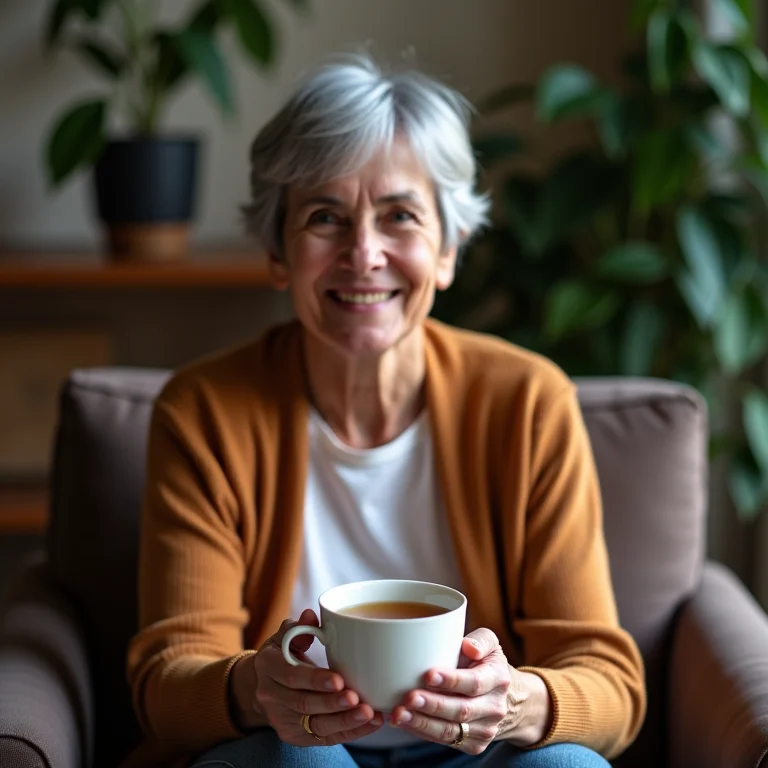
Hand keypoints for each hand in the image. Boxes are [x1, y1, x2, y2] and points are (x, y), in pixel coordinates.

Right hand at [246, 609, 382, 744]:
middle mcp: (270, 696)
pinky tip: (369, 723)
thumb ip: (299, 628)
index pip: (291, 675)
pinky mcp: (294, 736)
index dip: (315, 679)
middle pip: (304, 703)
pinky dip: (349, 732)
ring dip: (345, 721)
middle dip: (332, 704)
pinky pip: (324, 738)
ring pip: (316, 724)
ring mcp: (281, 719)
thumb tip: (311, 615)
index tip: (339, 679)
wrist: (265, 685)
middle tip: (357, 698)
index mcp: (268, 666)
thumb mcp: (285, 637)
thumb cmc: (282, 654)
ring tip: (369, 714)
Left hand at [389, 628, 512, 754]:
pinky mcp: (474, 745)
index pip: (474, 682)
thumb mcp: (490, 644)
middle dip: (432, 705)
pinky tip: (405, 722)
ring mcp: (485, 730)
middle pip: (461, 710)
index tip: (428, 675)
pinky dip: (422, 732)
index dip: (451, 680)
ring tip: (399, 714)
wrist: (507, 700)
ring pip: (451, 730)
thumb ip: (481, 639)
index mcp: (498, 679)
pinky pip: (445, 741)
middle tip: (408, 697)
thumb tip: (468, 647)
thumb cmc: (487, 664)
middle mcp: (494, 708)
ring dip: (422, 723)